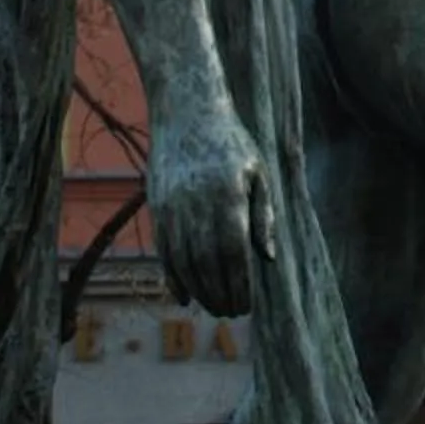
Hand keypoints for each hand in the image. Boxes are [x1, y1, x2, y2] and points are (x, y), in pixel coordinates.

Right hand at [147, 113, 274, 314]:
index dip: (239, 284)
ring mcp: (173, 207)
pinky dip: (173, 278)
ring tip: (214, 307)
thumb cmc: (231, 142)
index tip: (247, 306)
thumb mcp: (258, 171)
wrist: (187, 110)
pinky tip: (185, 296)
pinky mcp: (157, 208)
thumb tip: (268, 258)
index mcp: (228, 195)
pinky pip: (164, 252)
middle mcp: (197, 204)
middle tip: (232, 313)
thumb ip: (264, 215)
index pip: (233, 252)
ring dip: (198, 291)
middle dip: (219, 294)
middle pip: (207, 263)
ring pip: (184, 262)